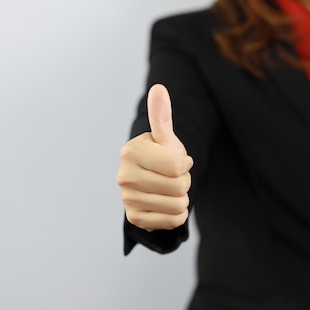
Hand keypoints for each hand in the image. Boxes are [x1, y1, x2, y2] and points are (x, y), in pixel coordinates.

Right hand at [116, 84, 193, 230]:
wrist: (150, 183)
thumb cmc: (160, 156)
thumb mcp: (164, 138)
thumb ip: (161, 116)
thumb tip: (159, 88)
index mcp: (131, 151)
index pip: (177, 165)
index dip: (185, 164)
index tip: (178, 162)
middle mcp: (124, 176)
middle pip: (178, 186)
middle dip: (184, 182)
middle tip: (174, 177)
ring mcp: (127, 199)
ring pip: (177, 205)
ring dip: (181, 198)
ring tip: (170, 190)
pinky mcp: (134, 218)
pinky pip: (172, 221)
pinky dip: (177, 214)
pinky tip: (167, 204)